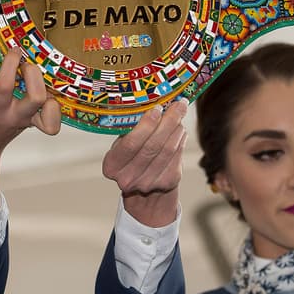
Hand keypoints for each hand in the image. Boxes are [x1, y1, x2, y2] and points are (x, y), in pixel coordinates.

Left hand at [0, 52, 61, 216]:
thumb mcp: (17, 121)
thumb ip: (26, 102)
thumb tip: (30, 65)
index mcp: (29, 121)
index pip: (52, 123)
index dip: (55, 110)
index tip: (50, 93)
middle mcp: (15, 119)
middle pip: (36, 97)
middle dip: (34, 73)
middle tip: (28, 63)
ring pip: (6, 84)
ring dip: (11, 61)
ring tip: (13, 51)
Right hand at [102, 98, 187, 226]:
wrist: (142, 189)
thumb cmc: (131, 156)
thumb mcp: (122, 143)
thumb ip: (132, 129)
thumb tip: (153, 103)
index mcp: (112, 165)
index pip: (130, 144)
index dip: (146, 125)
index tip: (157, 108)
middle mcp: (128, 178)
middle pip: (153, 146)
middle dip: (168, 121)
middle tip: (178, 104)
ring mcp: (149, 183)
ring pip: (168, 150)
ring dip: (177, 128)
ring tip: (179, 114)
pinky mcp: (167, 183)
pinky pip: (177, 155)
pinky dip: (180, 139)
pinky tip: (179, 130)